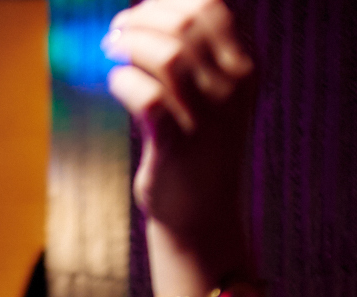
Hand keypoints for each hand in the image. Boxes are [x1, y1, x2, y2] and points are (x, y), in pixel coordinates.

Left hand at [105, 0, 255, 241]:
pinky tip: (116, 82)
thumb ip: (189, 55)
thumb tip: (143, 15)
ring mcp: (209, 117)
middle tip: (116, 30)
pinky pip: (146, 98)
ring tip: (110, 49)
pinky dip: (123, 81)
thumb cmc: (198, 147)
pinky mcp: (178, 145)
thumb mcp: (210, 95)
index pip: (212, 7)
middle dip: (143, 18)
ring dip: (129, 45)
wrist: (202, 215)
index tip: (140, 11)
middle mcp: (234, 88)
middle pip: (187, 23)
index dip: (168, 1)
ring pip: (167, 56)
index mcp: (246, 67)